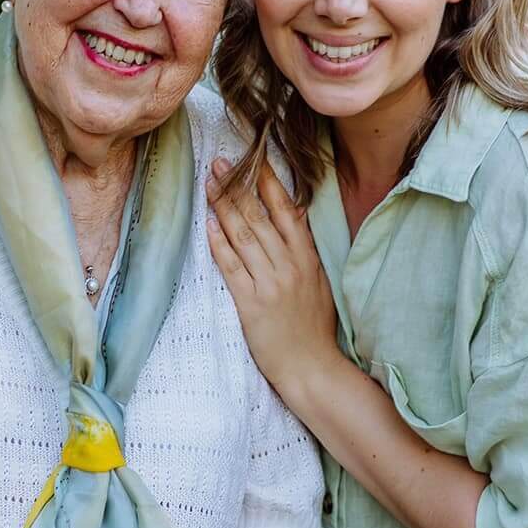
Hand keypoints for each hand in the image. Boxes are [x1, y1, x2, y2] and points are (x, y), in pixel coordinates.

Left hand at [205, 158, 339, 394]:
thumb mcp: (319, 282)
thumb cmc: (314, 327)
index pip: (286, 211)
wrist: (312, 367)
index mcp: (307, 258)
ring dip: (224, 207)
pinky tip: (209, 225)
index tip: (252, 160)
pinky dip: (219, 244)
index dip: (267, 183)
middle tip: (218, 163)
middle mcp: (289, 266)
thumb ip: (304, 250)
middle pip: (259, 218)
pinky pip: (232, 267)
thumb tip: (294, 215)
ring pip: (243, 236)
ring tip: (208, 185)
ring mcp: (270, 284)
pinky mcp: (251, 304)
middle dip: (237, 187)